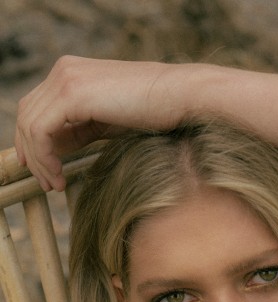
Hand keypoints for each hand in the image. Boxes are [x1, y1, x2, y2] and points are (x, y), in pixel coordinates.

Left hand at [15, 55, 195, 191]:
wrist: (180, 97)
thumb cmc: (156, 113)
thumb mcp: (108, 123)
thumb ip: (81, 130)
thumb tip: (58, 150)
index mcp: (71, 73)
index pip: (36, 109)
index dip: (33, 144)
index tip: (46, 173)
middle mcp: (63, 70)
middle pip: (26, 115)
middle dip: (32, 155)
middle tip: (47, 184)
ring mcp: (66, 79)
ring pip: (29, 125)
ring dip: (38, 161)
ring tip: (54, 185)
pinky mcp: (72, 94)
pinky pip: (41, 131)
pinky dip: (45, 157)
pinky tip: (60, 176)